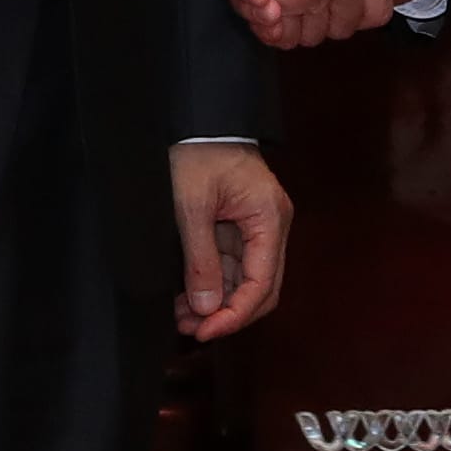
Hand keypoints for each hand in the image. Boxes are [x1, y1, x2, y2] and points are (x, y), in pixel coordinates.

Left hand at [169, 142, 290, 340]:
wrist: (196, 118)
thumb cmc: (197, 151)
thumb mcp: (191, 205)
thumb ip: (200, 258)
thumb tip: (206, 307)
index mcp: (269, 218)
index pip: (262, 283)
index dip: (235, 314)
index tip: (204, 332)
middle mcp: (270, 226)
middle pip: (259, 289)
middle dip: (226, 314)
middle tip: (190, 329)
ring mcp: (256, 227)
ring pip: (243, 281)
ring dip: (216, 303)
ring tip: (180, 316)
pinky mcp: (239, 227)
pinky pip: (230, 266)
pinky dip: (210, 285)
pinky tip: (186, 298)